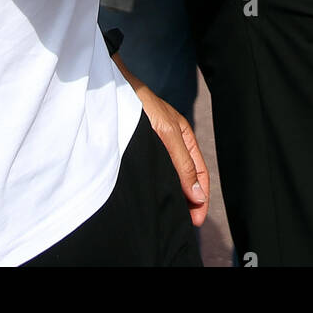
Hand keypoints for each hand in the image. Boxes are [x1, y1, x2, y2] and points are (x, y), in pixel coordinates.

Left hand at [113, 56, 208, 226]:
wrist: (111, 88)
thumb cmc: (141, 104)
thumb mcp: (167, 133)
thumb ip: (183, 163)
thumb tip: (197, 195)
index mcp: (183, 136)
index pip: (199, 172)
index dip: (201, 197)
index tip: (196, 220)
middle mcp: (170, 142)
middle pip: (186, 177)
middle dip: (189, 200)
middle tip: (183, 224)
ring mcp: (154, 146)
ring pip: (169, 176)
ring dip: (173, 195)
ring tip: (170, 216)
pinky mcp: (139, 149)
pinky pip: (154, 172)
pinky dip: (158, 187)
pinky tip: (152, 197)